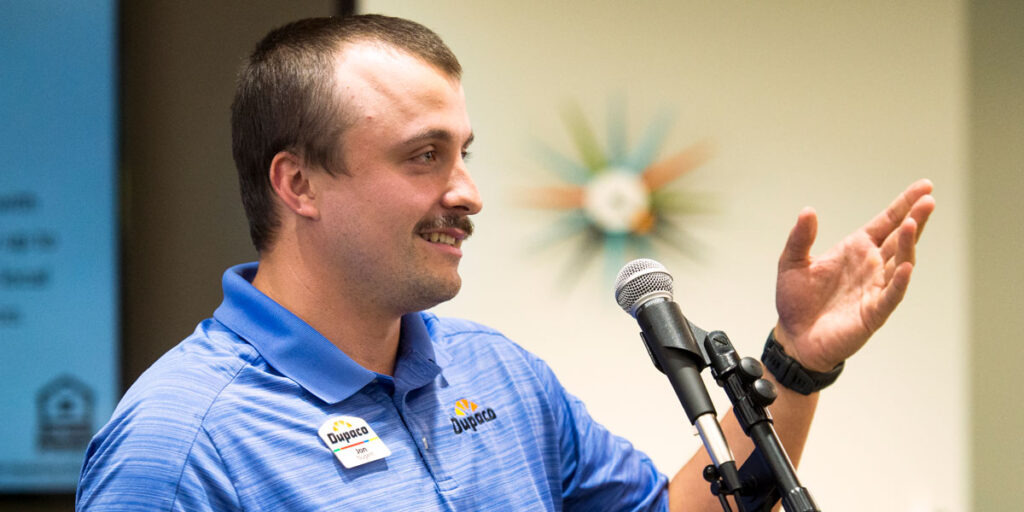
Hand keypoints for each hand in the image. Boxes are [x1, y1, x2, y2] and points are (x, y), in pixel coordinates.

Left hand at [773, 179, 934, 371]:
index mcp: (855, 250)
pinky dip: (900, 281)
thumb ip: (800, 237)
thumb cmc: (796, 301)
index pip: (886, 222)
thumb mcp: (791, 262)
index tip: (924, 186)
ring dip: (908, 244)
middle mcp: (871, 266)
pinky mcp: (873, 312)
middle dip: (915, 218)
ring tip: (912, 224)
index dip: (904, 205)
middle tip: (928, 200)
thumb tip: (807, 210)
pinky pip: (891, 295)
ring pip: (900, 262)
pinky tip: (906, 267)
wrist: (793, 337)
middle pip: (900, 238)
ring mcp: (875, 288)